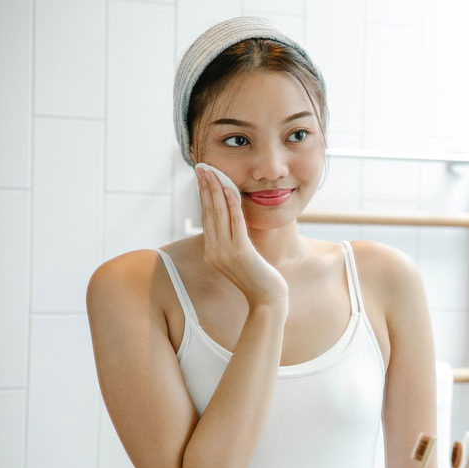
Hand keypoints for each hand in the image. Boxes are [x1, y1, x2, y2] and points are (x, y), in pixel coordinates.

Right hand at [196, 167, 287, 306]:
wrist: (267, 299)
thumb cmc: (258, 277)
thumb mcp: (242, 256)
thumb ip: (233, 240)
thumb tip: (232, 219)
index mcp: (212, 252)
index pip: (206, 218)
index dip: (204, 196)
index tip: (202, 177)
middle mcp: (214, 251)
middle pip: (208, 213)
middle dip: (205, 188)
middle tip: (202, 168)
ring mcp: (225, 253)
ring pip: (218, 215)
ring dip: (215, 191)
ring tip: (212, 173)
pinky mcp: (240, 253)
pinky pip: (235, 223)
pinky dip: (232, 205)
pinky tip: (229, 190)